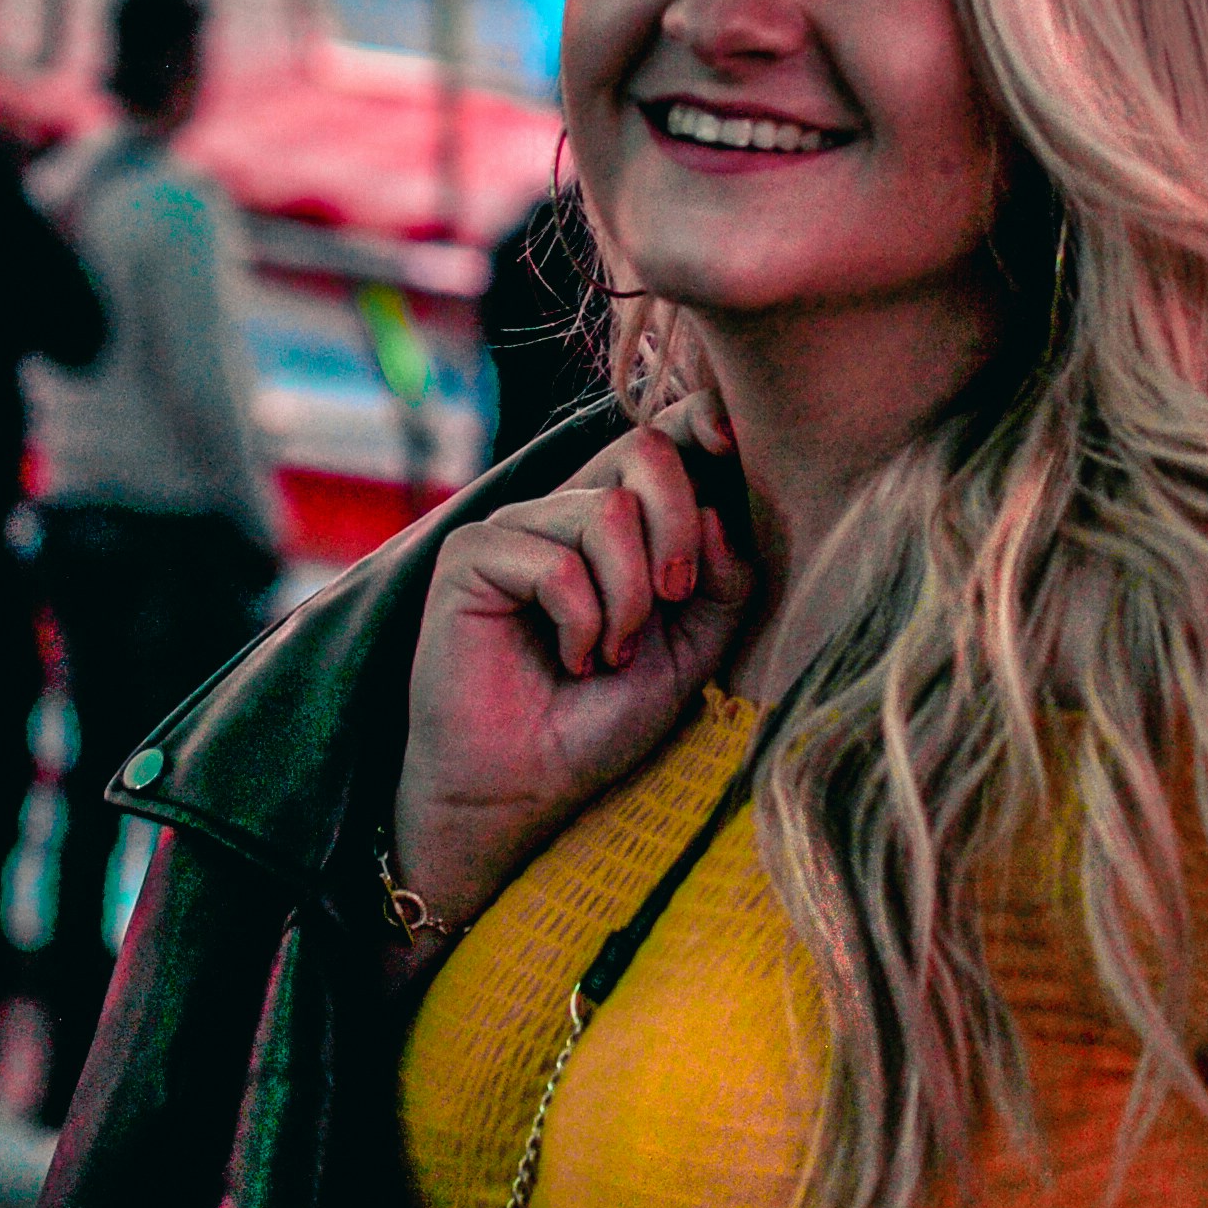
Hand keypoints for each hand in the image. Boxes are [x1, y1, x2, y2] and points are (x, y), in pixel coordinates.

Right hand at [392, 398, 752, 934]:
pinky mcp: (472, 555)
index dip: (704, 421)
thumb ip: (724, 582)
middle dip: (680, 527)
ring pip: (608, 510)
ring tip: (610, 655)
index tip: (735, 443)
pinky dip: (580, 619)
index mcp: (625, 520)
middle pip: (644, 450)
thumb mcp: (694, 652)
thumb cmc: (603, 718)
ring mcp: (517, 526)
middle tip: (673, 600)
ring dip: (628, 599)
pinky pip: (555, 558)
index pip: (668, 436)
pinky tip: (569, 659)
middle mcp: (568, 508)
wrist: (528, 786)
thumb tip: (720, 511)